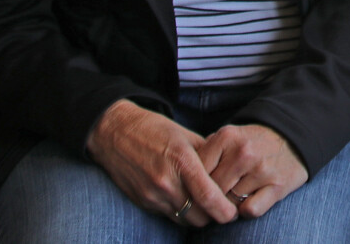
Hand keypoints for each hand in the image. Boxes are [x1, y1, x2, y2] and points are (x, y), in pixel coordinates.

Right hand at [86, 99, 236, 225]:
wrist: (115, 133)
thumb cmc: (154, 129)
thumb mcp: (186, 135)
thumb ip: (208, 155)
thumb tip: (229, 173)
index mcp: (181, 161)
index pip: (208, 197)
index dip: (225, 210)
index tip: (234, 212)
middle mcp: (166, 182)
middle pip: (199, 216)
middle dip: (214, 216)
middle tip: (223, 208)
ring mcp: (152, 195)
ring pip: (184, 220)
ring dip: (198, 216)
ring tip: (206, 205)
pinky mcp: (143, 202)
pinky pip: (169, 216)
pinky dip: (181, 212)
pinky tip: (186, 200)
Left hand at [198, 123, 308, 218]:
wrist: (293, 136)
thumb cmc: (252, 141)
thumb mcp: (228, 137)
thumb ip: (206, 154)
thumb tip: (183, 182)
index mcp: (227, 137)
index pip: (197, 173)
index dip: (194, 186)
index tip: (196, 191)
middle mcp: (244, 153)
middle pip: (212, 191)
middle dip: (211, 200)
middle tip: (214, 199)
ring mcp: (262, 170)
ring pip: (229, 203)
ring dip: (228, 206)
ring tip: (232, 199)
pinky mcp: (278, 186)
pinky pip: (250, 210)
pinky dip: (246, 211)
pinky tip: (249, 201)